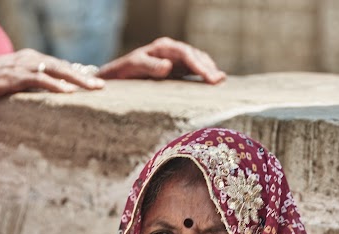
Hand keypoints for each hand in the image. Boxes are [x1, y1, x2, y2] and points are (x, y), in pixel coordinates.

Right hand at [0, 49, 104, 105]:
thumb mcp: (11, 86)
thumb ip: (28, 88)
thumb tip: (43, 100)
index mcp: (29, 60)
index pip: (59, 66)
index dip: (78, 74)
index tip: (96, 82)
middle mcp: (28, 59)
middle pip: (63, 67)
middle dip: (85, 76)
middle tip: (103, 86)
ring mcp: (21, 66)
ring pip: (56, 71)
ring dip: (76, 80)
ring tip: (93, 88)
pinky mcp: (13, 76)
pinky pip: (39, 80)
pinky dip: (55, 86)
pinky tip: (69, 92)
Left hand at [98, 37, 225, 84]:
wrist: (118, 75)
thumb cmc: (125, 71)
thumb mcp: (134, 66)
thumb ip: (150, 66)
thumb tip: (168, 66)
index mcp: (163, 47)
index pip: (186, 53)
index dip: (199, 65)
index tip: (208, 77)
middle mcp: (172, 51)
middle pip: (195, 56)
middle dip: (208, 68)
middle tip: (219, 81)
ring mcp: (175, 59)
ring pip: (197, 60)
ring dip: (209, 69)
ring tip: (220, 80)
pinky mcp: (177, 69)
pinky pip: (194, 68)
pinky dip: (205, 73)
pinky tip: (214, 79)